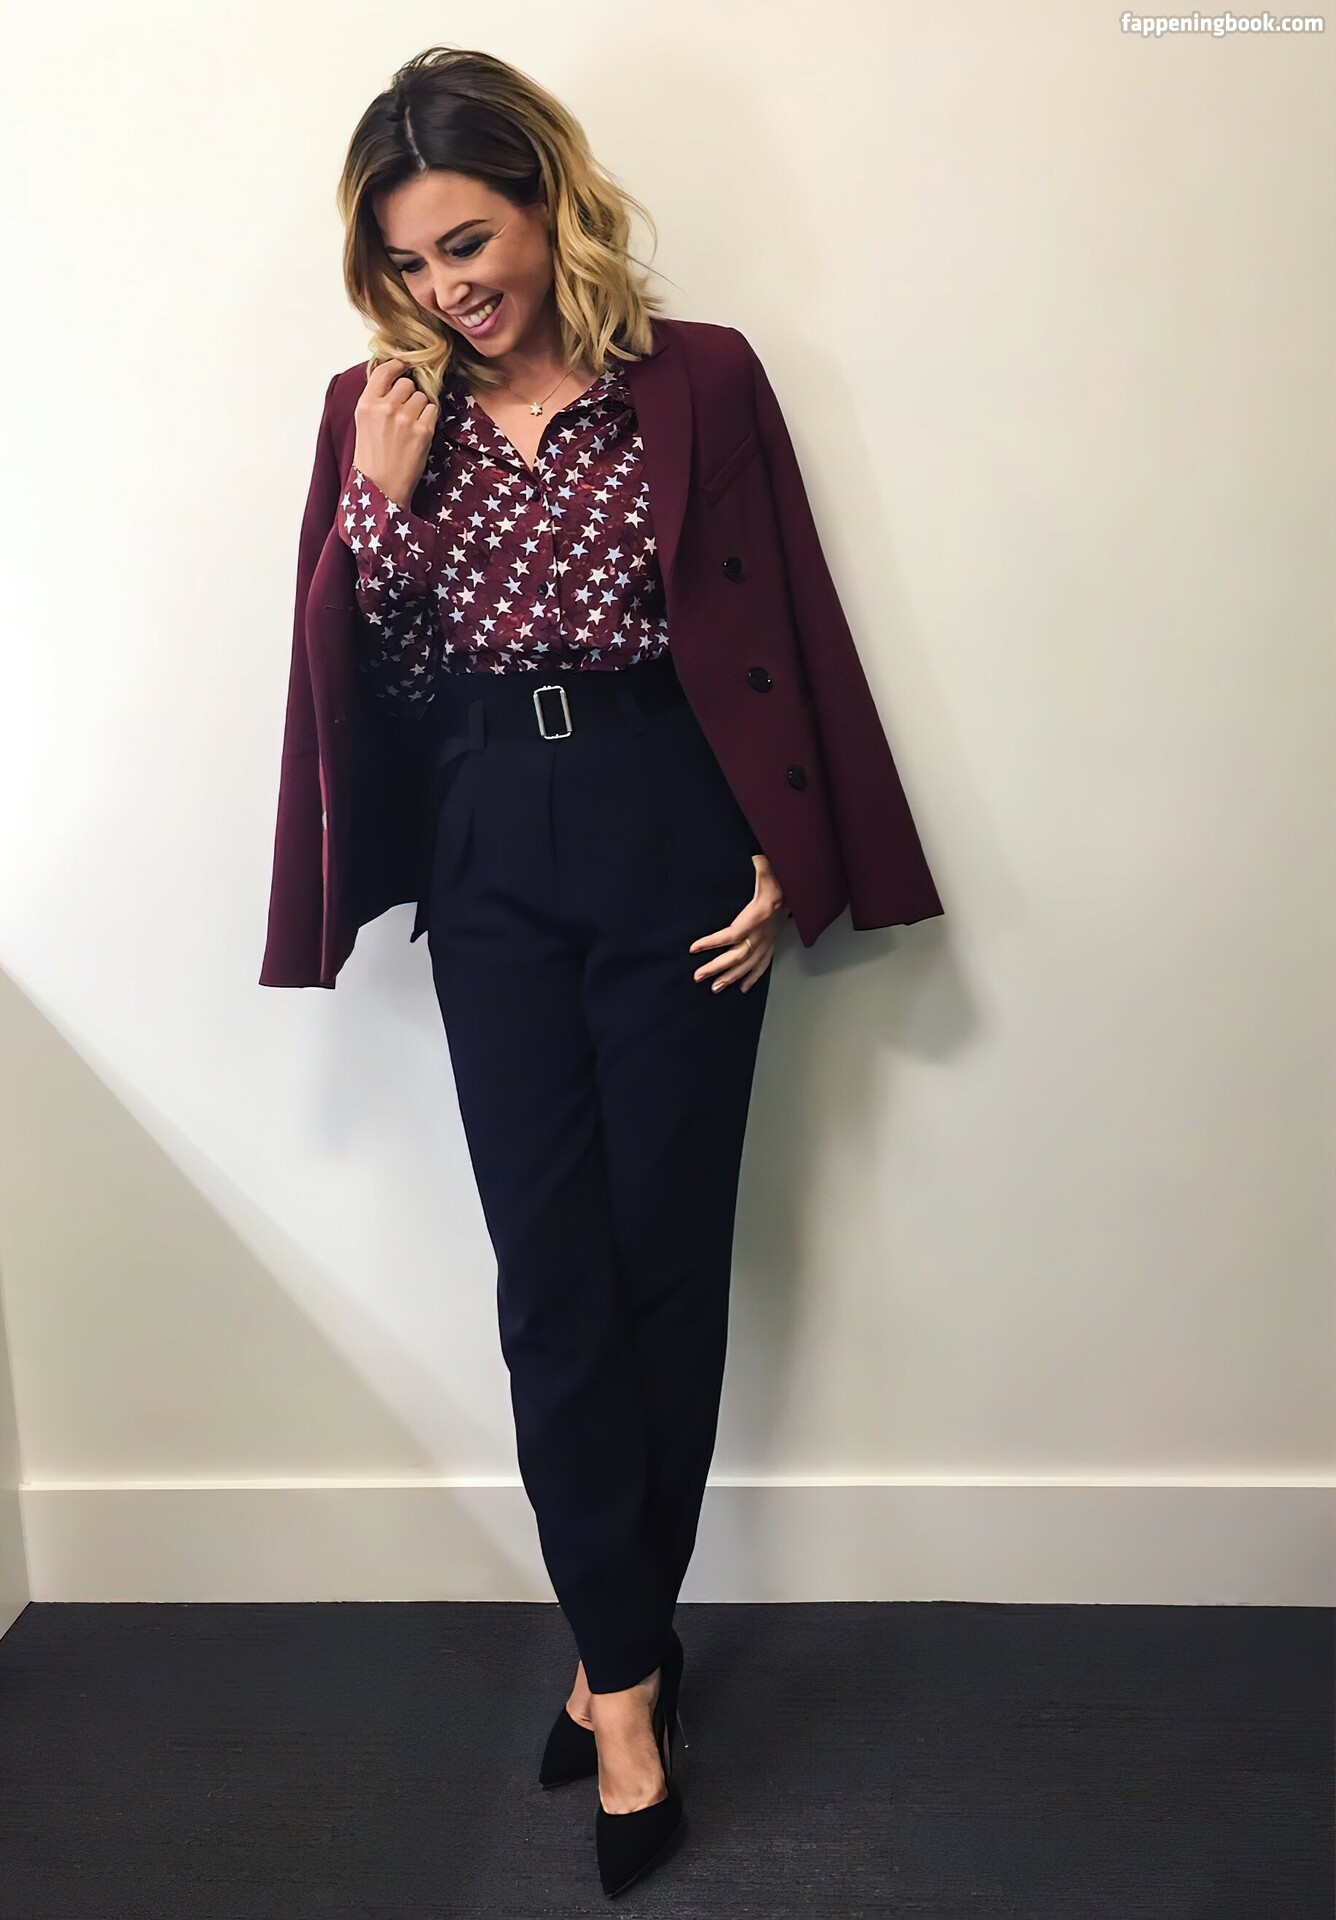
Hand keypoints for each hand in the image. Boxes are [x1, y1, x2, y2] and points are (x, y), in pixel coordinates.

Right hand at [352, 357, 438, 508]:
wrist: (381, 487)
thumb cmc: (372, 457)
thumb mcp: (364, 422)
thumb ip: (376, 399)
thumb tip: (394, 379)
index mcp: (366, 404)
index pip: (384, 371)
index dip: (397, 367)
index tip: (402, 367)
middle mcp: (385, 407)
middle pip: (407, 384)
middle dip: (408, 394)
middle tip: (404, 411)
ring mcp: (405, 419)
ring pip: (422, 397)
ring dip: (420, 407)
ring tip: (410, 426)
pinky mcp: (423, 431)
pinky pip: (433, 410)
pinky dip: (429, 418)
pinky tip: (420, 432)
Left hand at [689, 855, 788, 992]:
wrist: (799, 891)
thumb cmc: (781, 881)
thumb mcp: (770, 871)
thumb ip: (762, 867)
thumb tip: (756, 859)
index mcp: (758, 916)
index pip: (732, 934)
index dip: (713, 942)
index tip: (694, 948)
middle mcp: (762, 933)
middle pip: (737, 955)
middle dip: (716, 967)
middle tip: (698, 976)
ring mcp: (767, 940)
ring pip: (748, 964)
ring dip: (731, 977)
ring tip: (715, 988)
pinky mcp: (771, 943)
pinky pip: (762, 965)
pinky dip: (752, 977)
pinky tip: (742, 988)